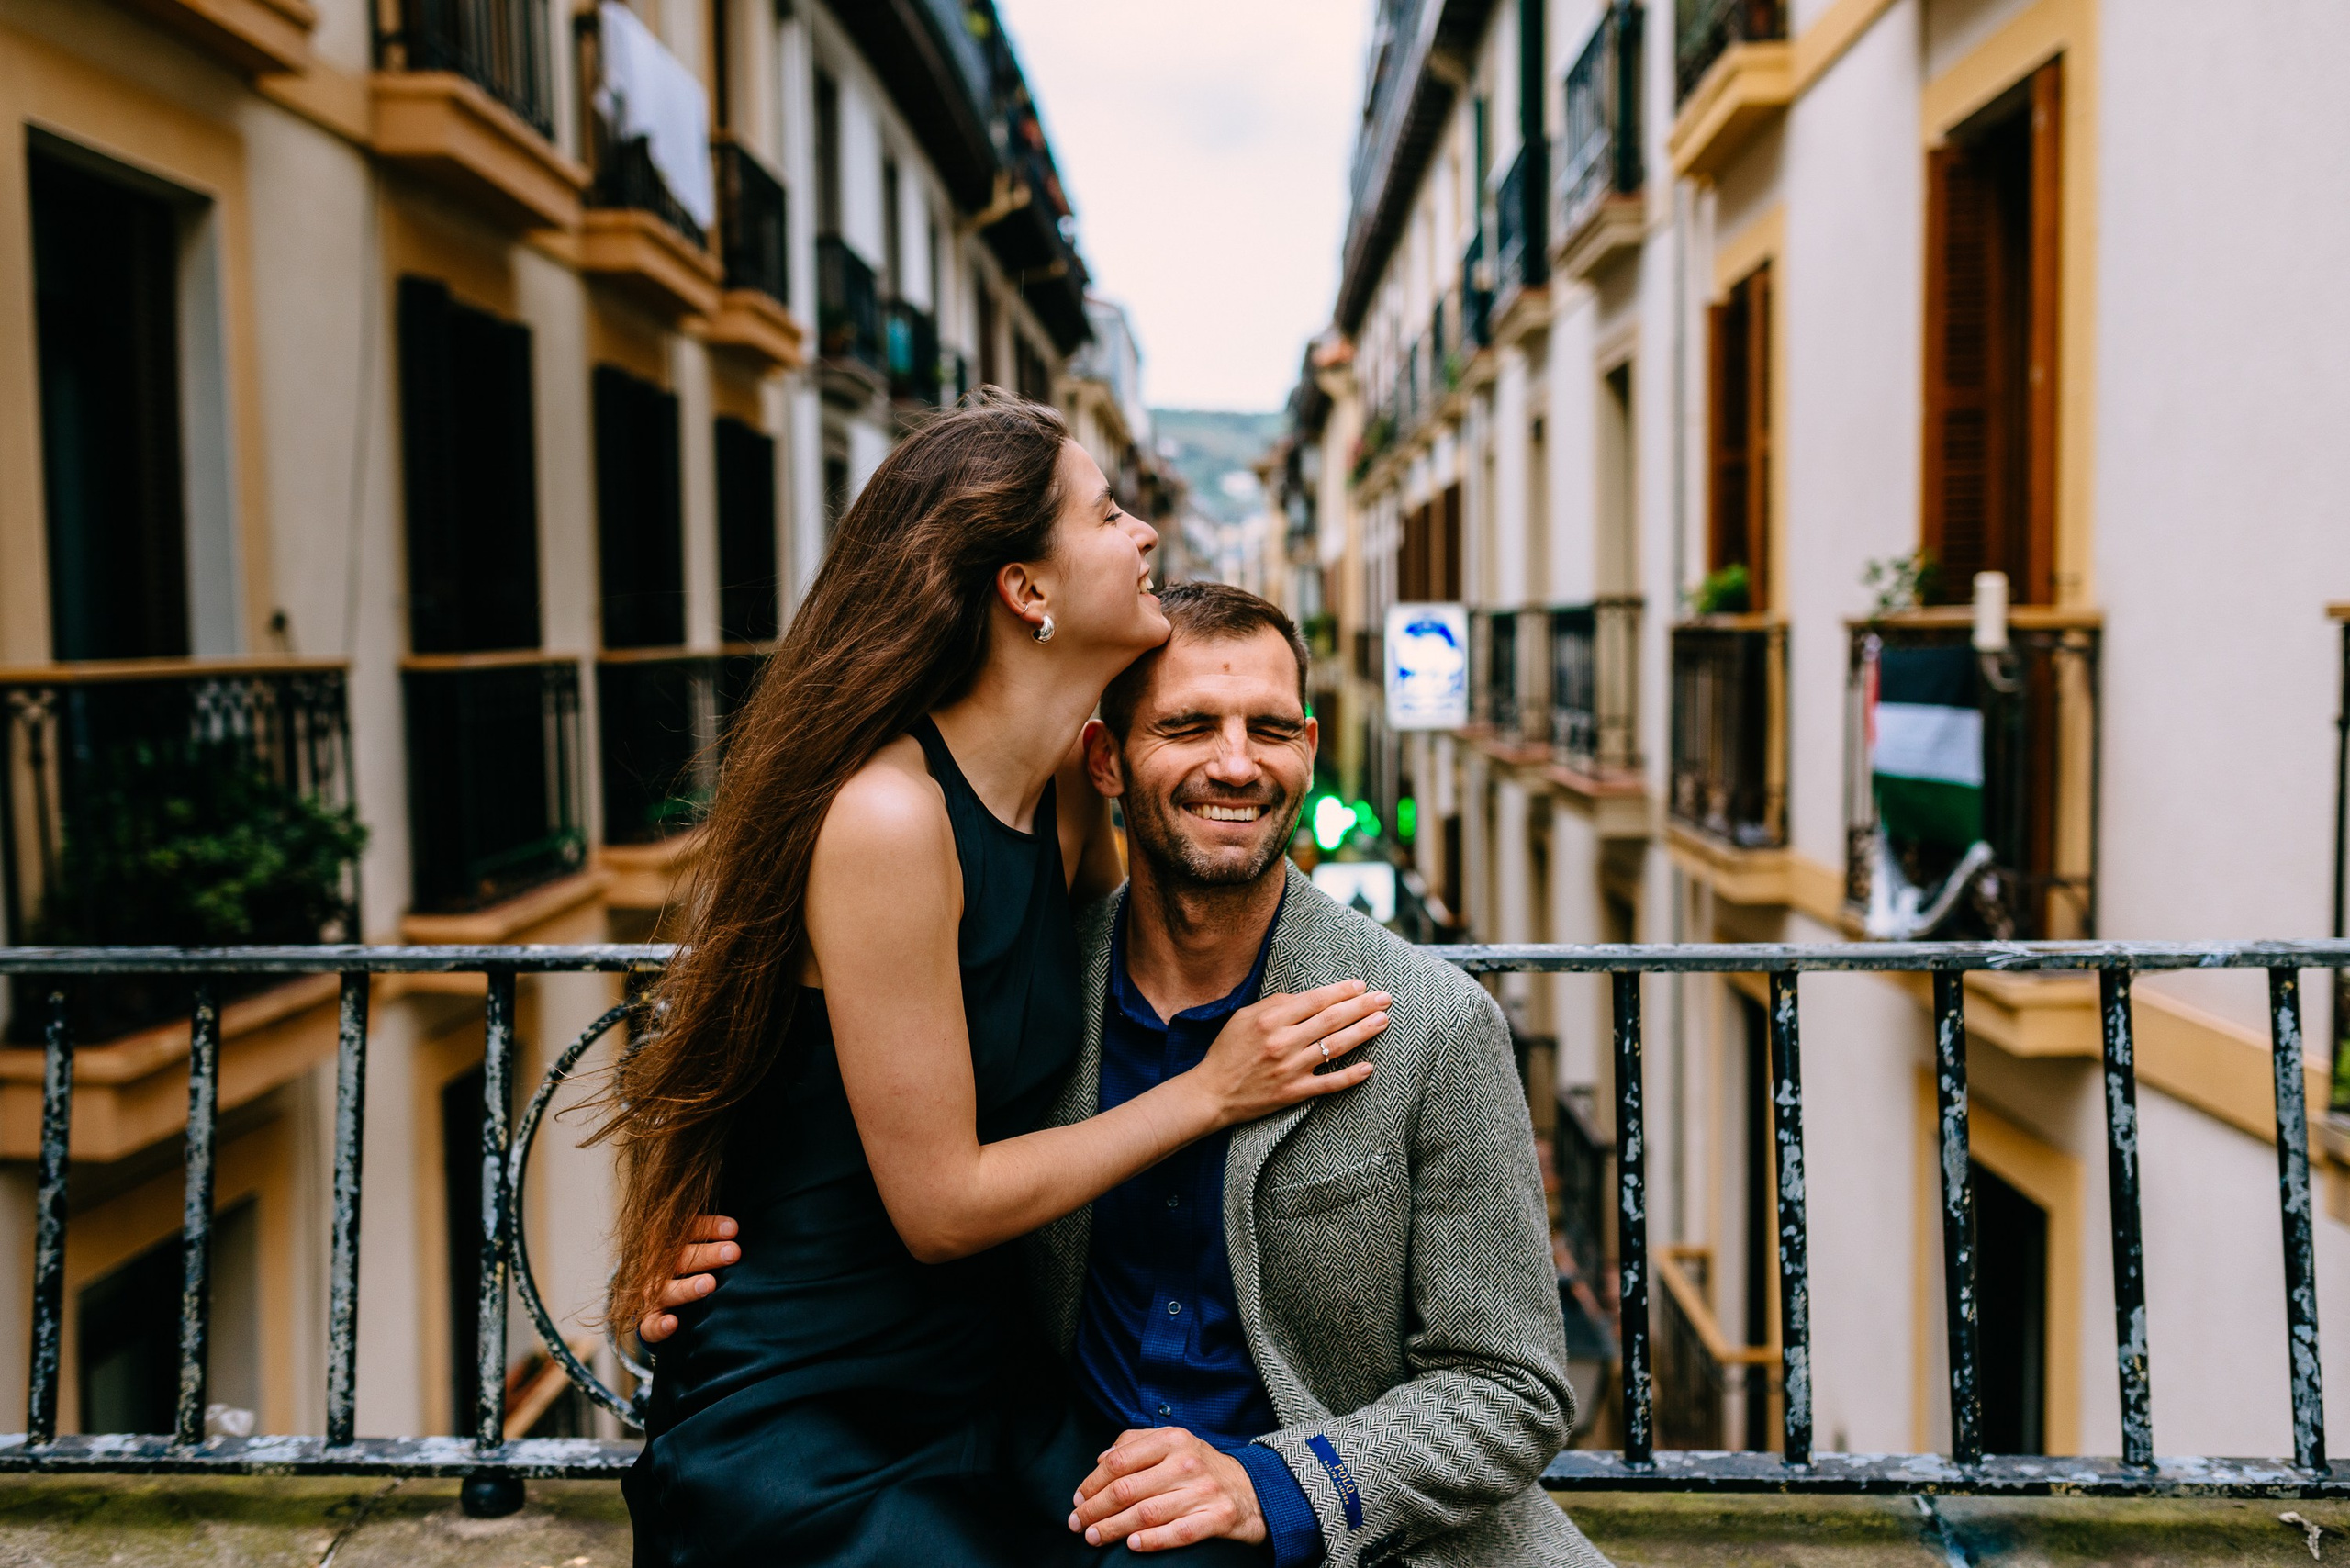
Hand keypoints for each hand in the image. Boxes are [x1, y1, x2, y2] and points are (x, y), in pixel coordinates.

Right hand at [636, 1215, 740, 1344]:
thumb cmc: (683, 1265)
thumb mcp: (690, 1244)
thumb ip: (711, 1235)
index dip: (710, 1228)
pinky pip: (649, 1326)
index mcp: (668, 1242)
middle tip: (733, 1252)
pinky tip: (673, 1323)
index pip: (689, 1231)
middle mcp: (657, 1267)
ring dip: (687, 1288)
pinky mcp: (647, 1321)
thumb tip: (736, 1227)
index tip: (733, 1229)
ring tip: (709, 1284)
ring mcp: (650, 1294)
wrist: (643, 1297)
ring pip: (667, 1290)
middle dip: (708, 1255)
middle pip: (682, 1259)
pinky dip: (659, 1326)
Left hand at [1069, 1427, 1268, 1550]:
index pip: (1119, 1461)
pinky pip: (1178, 1533)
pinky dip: (1152, 1541)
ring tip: (1094, 1537)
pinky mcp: (1217, 1518)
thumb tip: (1100, 1460)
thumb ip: (1135, 1443)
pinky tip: (1132, 1545)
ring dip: (1114, 1528)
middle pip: (1128, 1489)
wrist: (1251, 1490)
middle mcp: (1187, 1462)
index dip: (1092, 1483)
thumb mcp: (1172, 1444)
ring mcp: (1203, 1491)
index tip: (1077, 1499)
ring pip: (1147, 1513)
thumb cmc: (1200, 1467)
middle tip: (1077, 1523)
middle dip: (1095, 1509)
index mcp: (1172, 1440)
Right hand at [1188, 979, 1386, 1127]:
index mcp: (1270, 1019)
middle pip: (1332, 1019)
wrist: (1211, 1093)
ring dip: (1363, 1032)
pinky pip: (1329, 1083)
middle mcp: (1283, 1042)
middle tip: (1385, 998)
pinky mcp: (1295, 1093)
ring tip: (1383, 1021)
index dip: (1342, 991)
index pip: (1315, 1000)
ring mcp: (1291, 1069)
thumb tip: (1308, 998)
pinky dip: (1350, 1075)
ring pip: (1335, 1047)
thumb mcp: (1244, 1017)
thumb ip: (1275, 1004)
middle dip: (1362, 1006)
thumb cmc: (1227, 1051)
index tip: (1361, 985)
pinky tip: (1369, 1066)